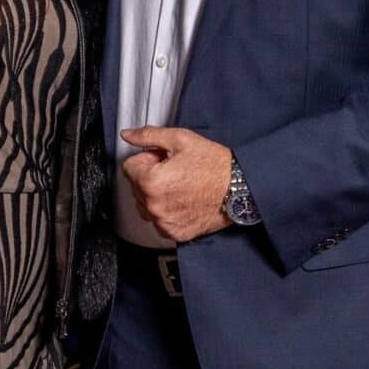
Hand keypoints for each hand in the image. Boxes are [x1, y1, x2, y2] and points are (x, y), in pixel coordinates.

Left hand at [119, 126, 234, 243]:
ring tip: (182, 186)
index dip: (147, 159)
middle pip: (137, 186)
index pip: (129, 167)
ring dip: (157, 195)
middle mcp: (154, 206)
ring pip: (146, 205)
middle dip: (151, 177)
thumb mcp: (180, 139)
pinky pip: (160, 220)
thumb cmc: (215, 165)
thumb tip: (128, 135)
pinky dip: (168, 211)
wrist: (240, 188)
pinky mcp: (176, 233)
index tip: (163, 159)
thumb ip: (148, 136)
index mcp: (151, 182)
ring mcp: (164, 222)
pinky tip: (185, 200)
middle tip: (176, 171)